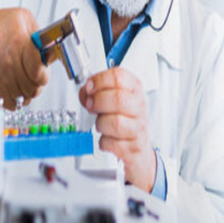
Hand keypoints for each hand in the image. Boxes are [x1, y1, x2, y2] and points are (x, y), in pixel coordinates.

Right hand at [0, 8, 48, 107]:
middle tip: (36, 74)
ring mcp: (1, 79)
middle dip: (38, 81)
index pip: (40, 72)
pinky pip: (10, 104)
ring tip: (26, 79)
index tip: (42, 67)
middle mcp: (10, 64)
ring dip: (28, 90)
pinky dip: (17, 99)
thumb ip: (40, 31)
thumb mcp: (22, 17)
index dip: (44, 72)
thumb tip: (52, 45)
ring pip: (24, 97)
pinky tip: (17, 87)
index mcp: (20, 45)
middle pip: (34, 88)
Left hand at [79, 68, 156, 192]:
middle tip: (91, 106)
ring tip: (101, 124)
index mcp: (134, 89)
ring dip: (101, 123)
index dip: (99, 80)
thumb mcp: (113, 100)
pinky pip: (112, 143)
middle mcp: (139, 106)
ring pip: (116, 122)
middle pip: (118, 98)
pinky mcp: (134, 146)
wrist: (138, 146)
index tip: (89, 87)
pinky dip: (104, 142)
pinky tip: (107, 138)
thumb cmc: (125, 120)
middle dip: (98, 102)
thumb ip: (97, 93)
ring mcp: (138, 126)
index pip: (119, 76)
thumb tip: (84, 92)